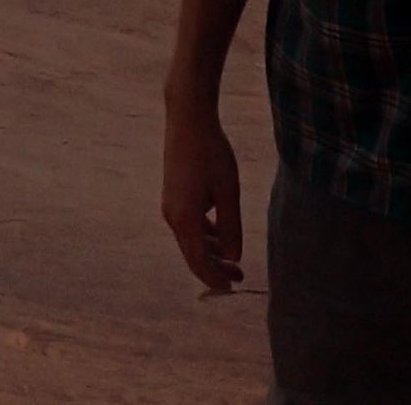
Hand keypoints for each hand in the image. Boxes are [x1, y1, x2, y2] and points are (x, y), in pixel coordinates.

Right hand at [161, 101, 244, 293]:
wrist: (188, 119)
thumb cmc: (211, 153)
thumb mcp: (228, 191)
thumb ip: (230, 227)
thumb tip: (233, 256)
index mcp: (184, 219)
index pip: (199, 263)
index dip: (215, 280)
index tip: (232, 290)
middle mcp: (172, 217)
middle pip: (194, 254)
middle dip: (216, 268)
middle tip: (240, 277)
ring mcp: (170, 205)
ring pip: (191, 240)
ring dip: (212, 251)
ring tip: (234, 258)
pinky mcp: (173, 195)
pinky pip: (189, 224)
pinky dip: (205, 234)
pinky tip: (220, 234)